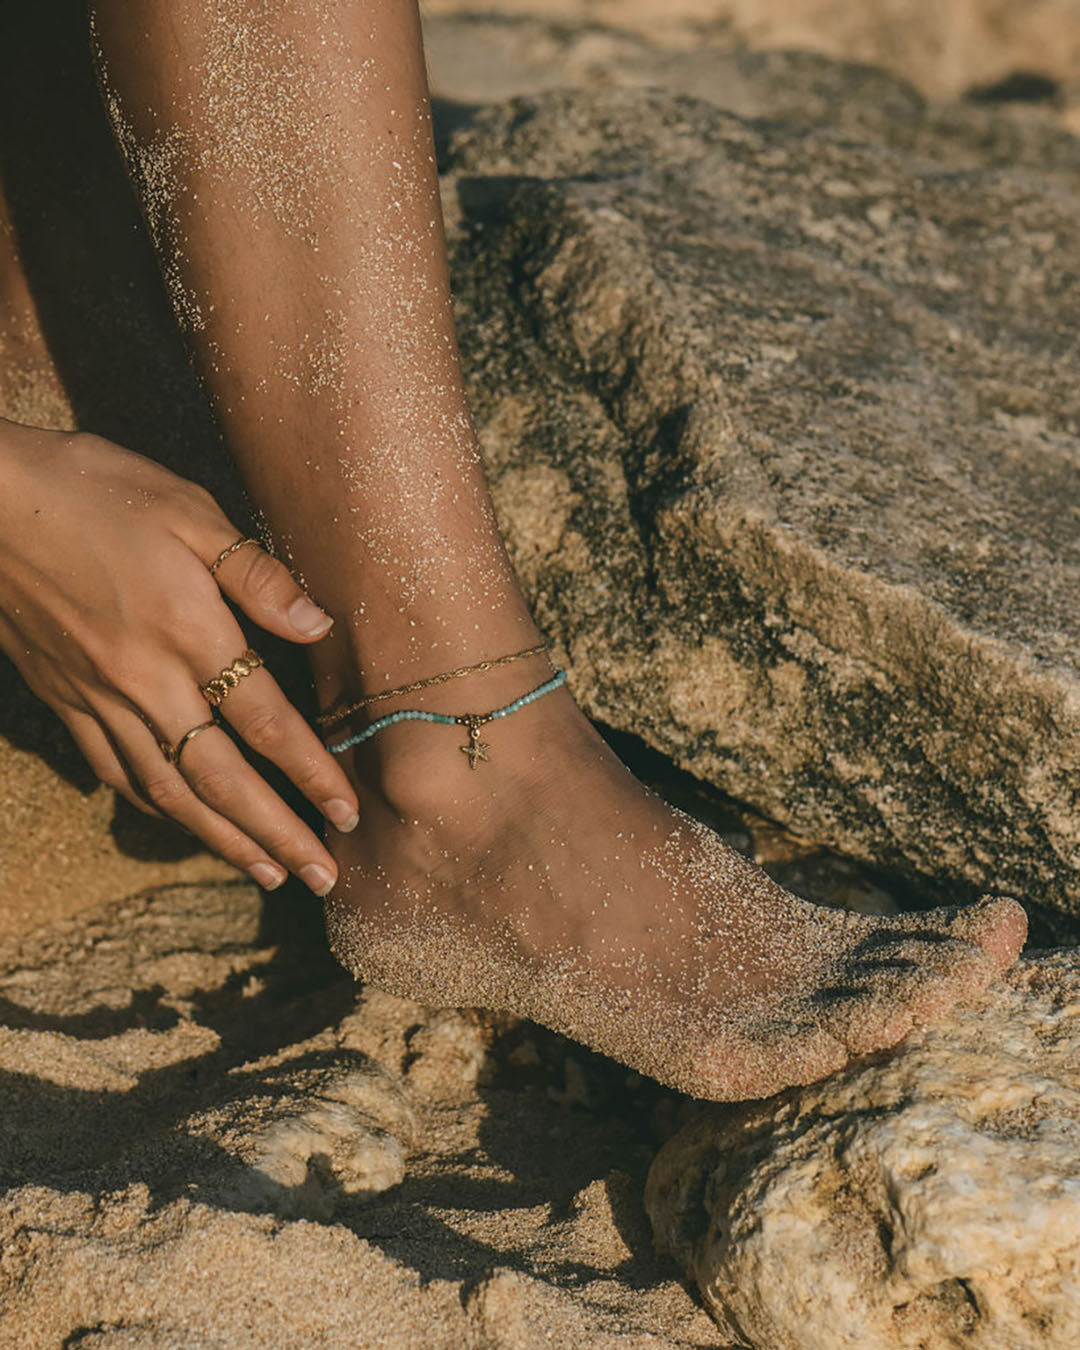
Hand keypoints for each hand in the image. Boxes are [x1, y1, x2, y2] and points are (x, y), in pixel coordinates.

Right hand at [0, 418, 357, 894]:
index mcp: (190, 632)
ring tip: (265, 873)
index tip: (347, 815)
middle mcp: (147, 681)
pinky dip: (152, 805)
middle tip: (321, 878)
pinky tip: (179, 822)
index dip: (311, 774)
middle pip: (222, 778)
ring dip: (221, 838)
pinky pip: (113, 769)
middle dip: (277, 834)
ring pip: (168, 790)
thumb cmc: (94, 488)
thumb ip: (256, 574)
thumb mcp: (188, 508)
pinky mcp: (63, 698)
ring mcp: (99, 697)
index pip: (266, 723)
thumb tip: (319, 626)